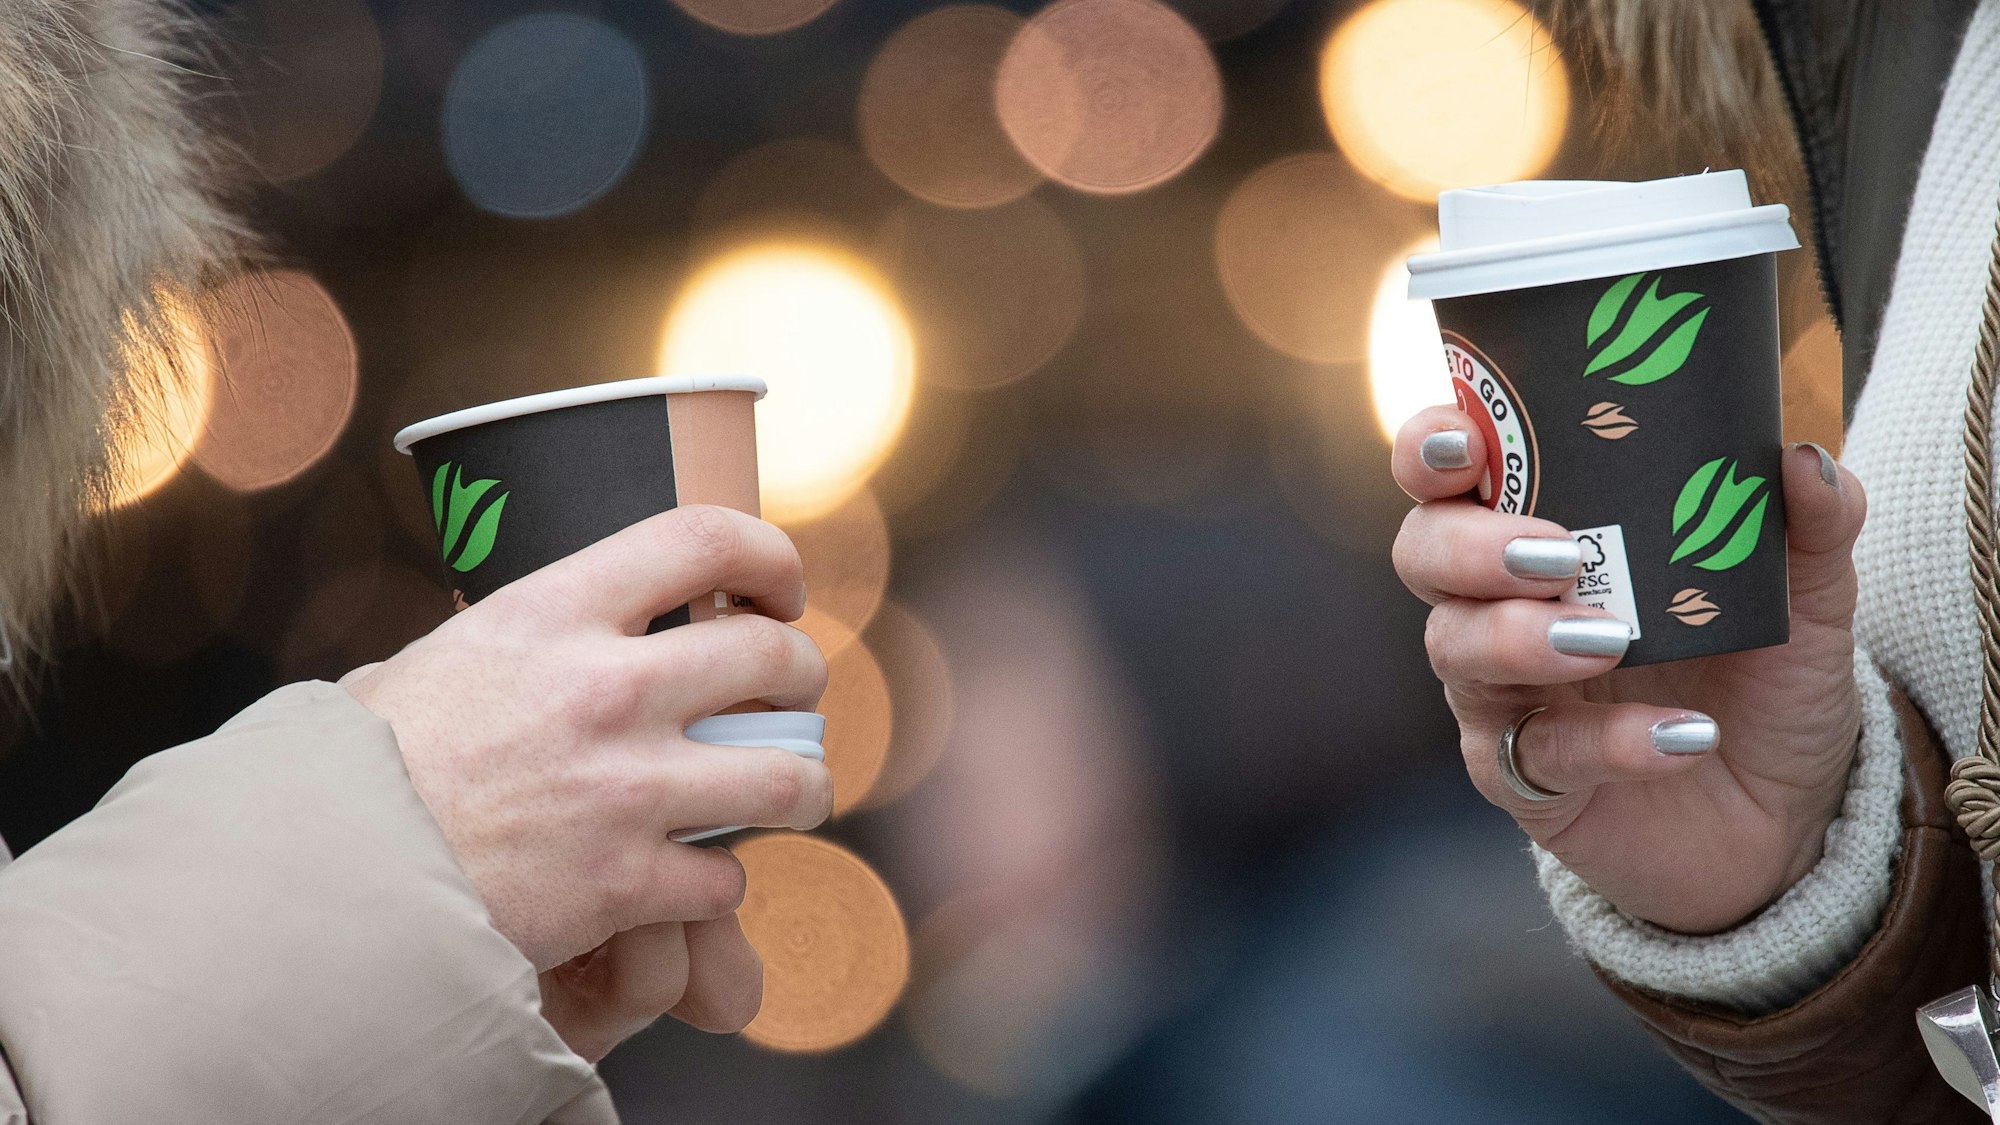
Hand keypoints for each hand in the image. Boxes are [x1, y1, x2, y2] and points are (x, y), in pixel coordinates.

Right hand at [344, 505, 830, 1053]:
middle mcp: (607, 688)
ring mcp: (625, 788)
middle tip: (792, 696)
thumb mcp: (430, 663)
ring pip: (787, 774)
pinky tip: (693, 881)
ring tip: (793, 791)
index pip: (706, 536)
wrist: (320, 882)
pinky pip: (727, 879)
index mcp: (554, 611)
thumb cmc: (363, 768)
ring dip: (804, 783)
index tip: (779, 591)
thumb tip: (542, 634)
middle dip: (803, 675)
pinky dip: (720, 884)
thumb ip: (511, 643)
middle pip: (773, 657)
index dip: (770, 556)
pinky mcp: (626, 883)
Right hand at [1392, 408, 1865, 933]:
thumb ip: (1810, 521)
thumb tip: (1803, 457)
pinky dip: (1607, 742)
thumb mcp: (1806, 594)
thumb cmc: (1764, 681)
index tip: (1470, 442)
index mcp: (1545, 533)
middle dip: (1469, 545)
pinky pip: (1535, 755)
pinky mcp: (1526, 780)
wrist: (1788, 812)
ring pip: (1453, 649)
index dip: (1433, 448)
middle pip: (1422, 553)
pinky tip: (1684, 734)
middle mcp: (1499, 605)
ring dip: (1517, 637)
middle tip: (1558, 555)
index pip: (1452, 475)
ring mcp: (1502, 693)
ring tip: (1608, 639)